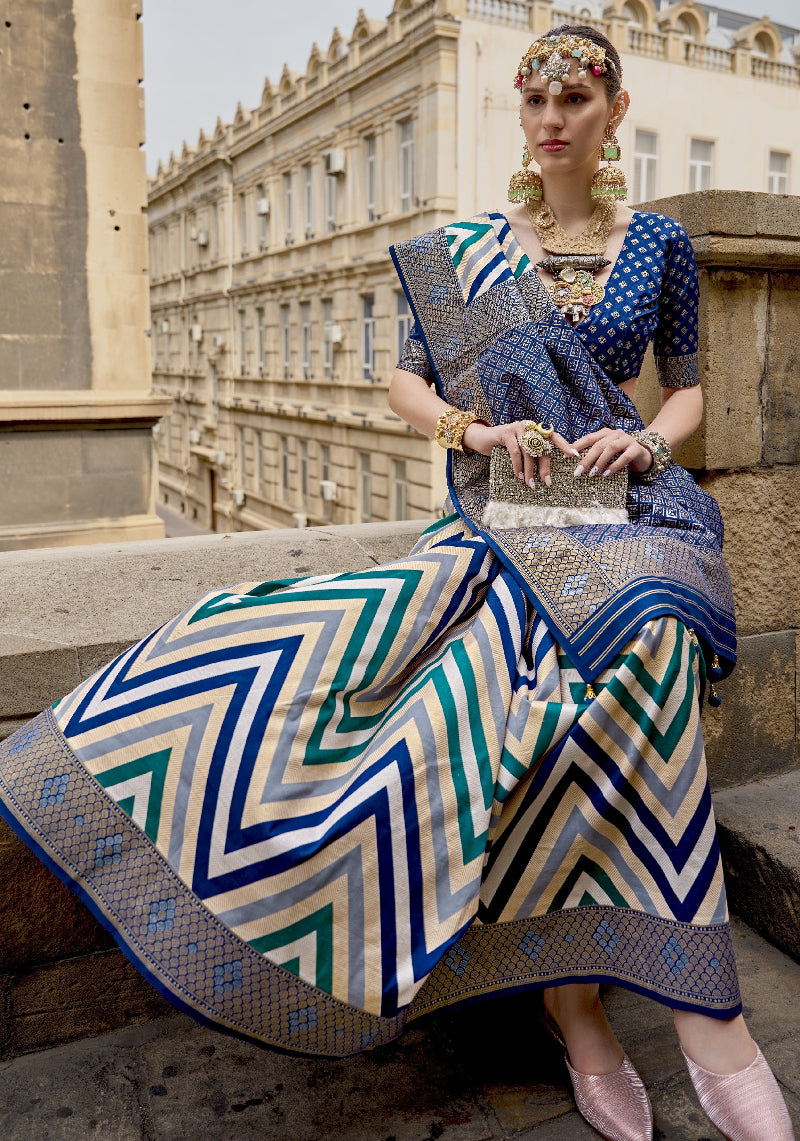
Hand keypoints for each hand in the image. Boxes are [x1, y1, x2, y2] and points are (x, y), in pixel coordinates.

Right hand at [461, 420, 579, 487]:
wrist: (481, 438)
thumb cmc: (502, 447)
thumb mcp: (520, 450)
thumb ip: (532, 455)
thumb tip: (546, 474)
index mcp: (536, 430)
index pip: (554, 437)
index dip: (564, 445)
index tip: (574, 456)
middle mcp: (529, 426)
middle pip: (542, 447)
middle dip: (545, 466)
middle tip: (547, 482)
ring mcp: (518, 427)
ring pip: (529, 451)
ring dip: (530, 469)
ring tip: (530, 483)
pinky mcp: (506, 432)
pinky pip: (515, 451)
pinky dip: (517, 465)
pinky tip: (518, 475)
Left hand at [570, 427, 652, 476]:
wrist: (644, 455)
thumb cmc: (621, 454)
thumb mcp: (607, 452)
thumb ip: (595, 453)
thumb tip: (575, 461)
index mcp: (605, 433)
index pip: (589, 438)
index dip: (577, 446)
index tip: (566, 457)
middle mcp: (615, 434)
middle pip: (598, 444)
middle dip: (587, 458)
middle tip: (578, 471)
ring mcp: (627, 440)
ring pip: (611, 448)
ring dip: (600, 462)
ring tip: (592, 474)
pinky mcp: (636, 449)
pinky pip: (624, 457)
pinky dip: (615, 466)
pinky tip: (607, 474)